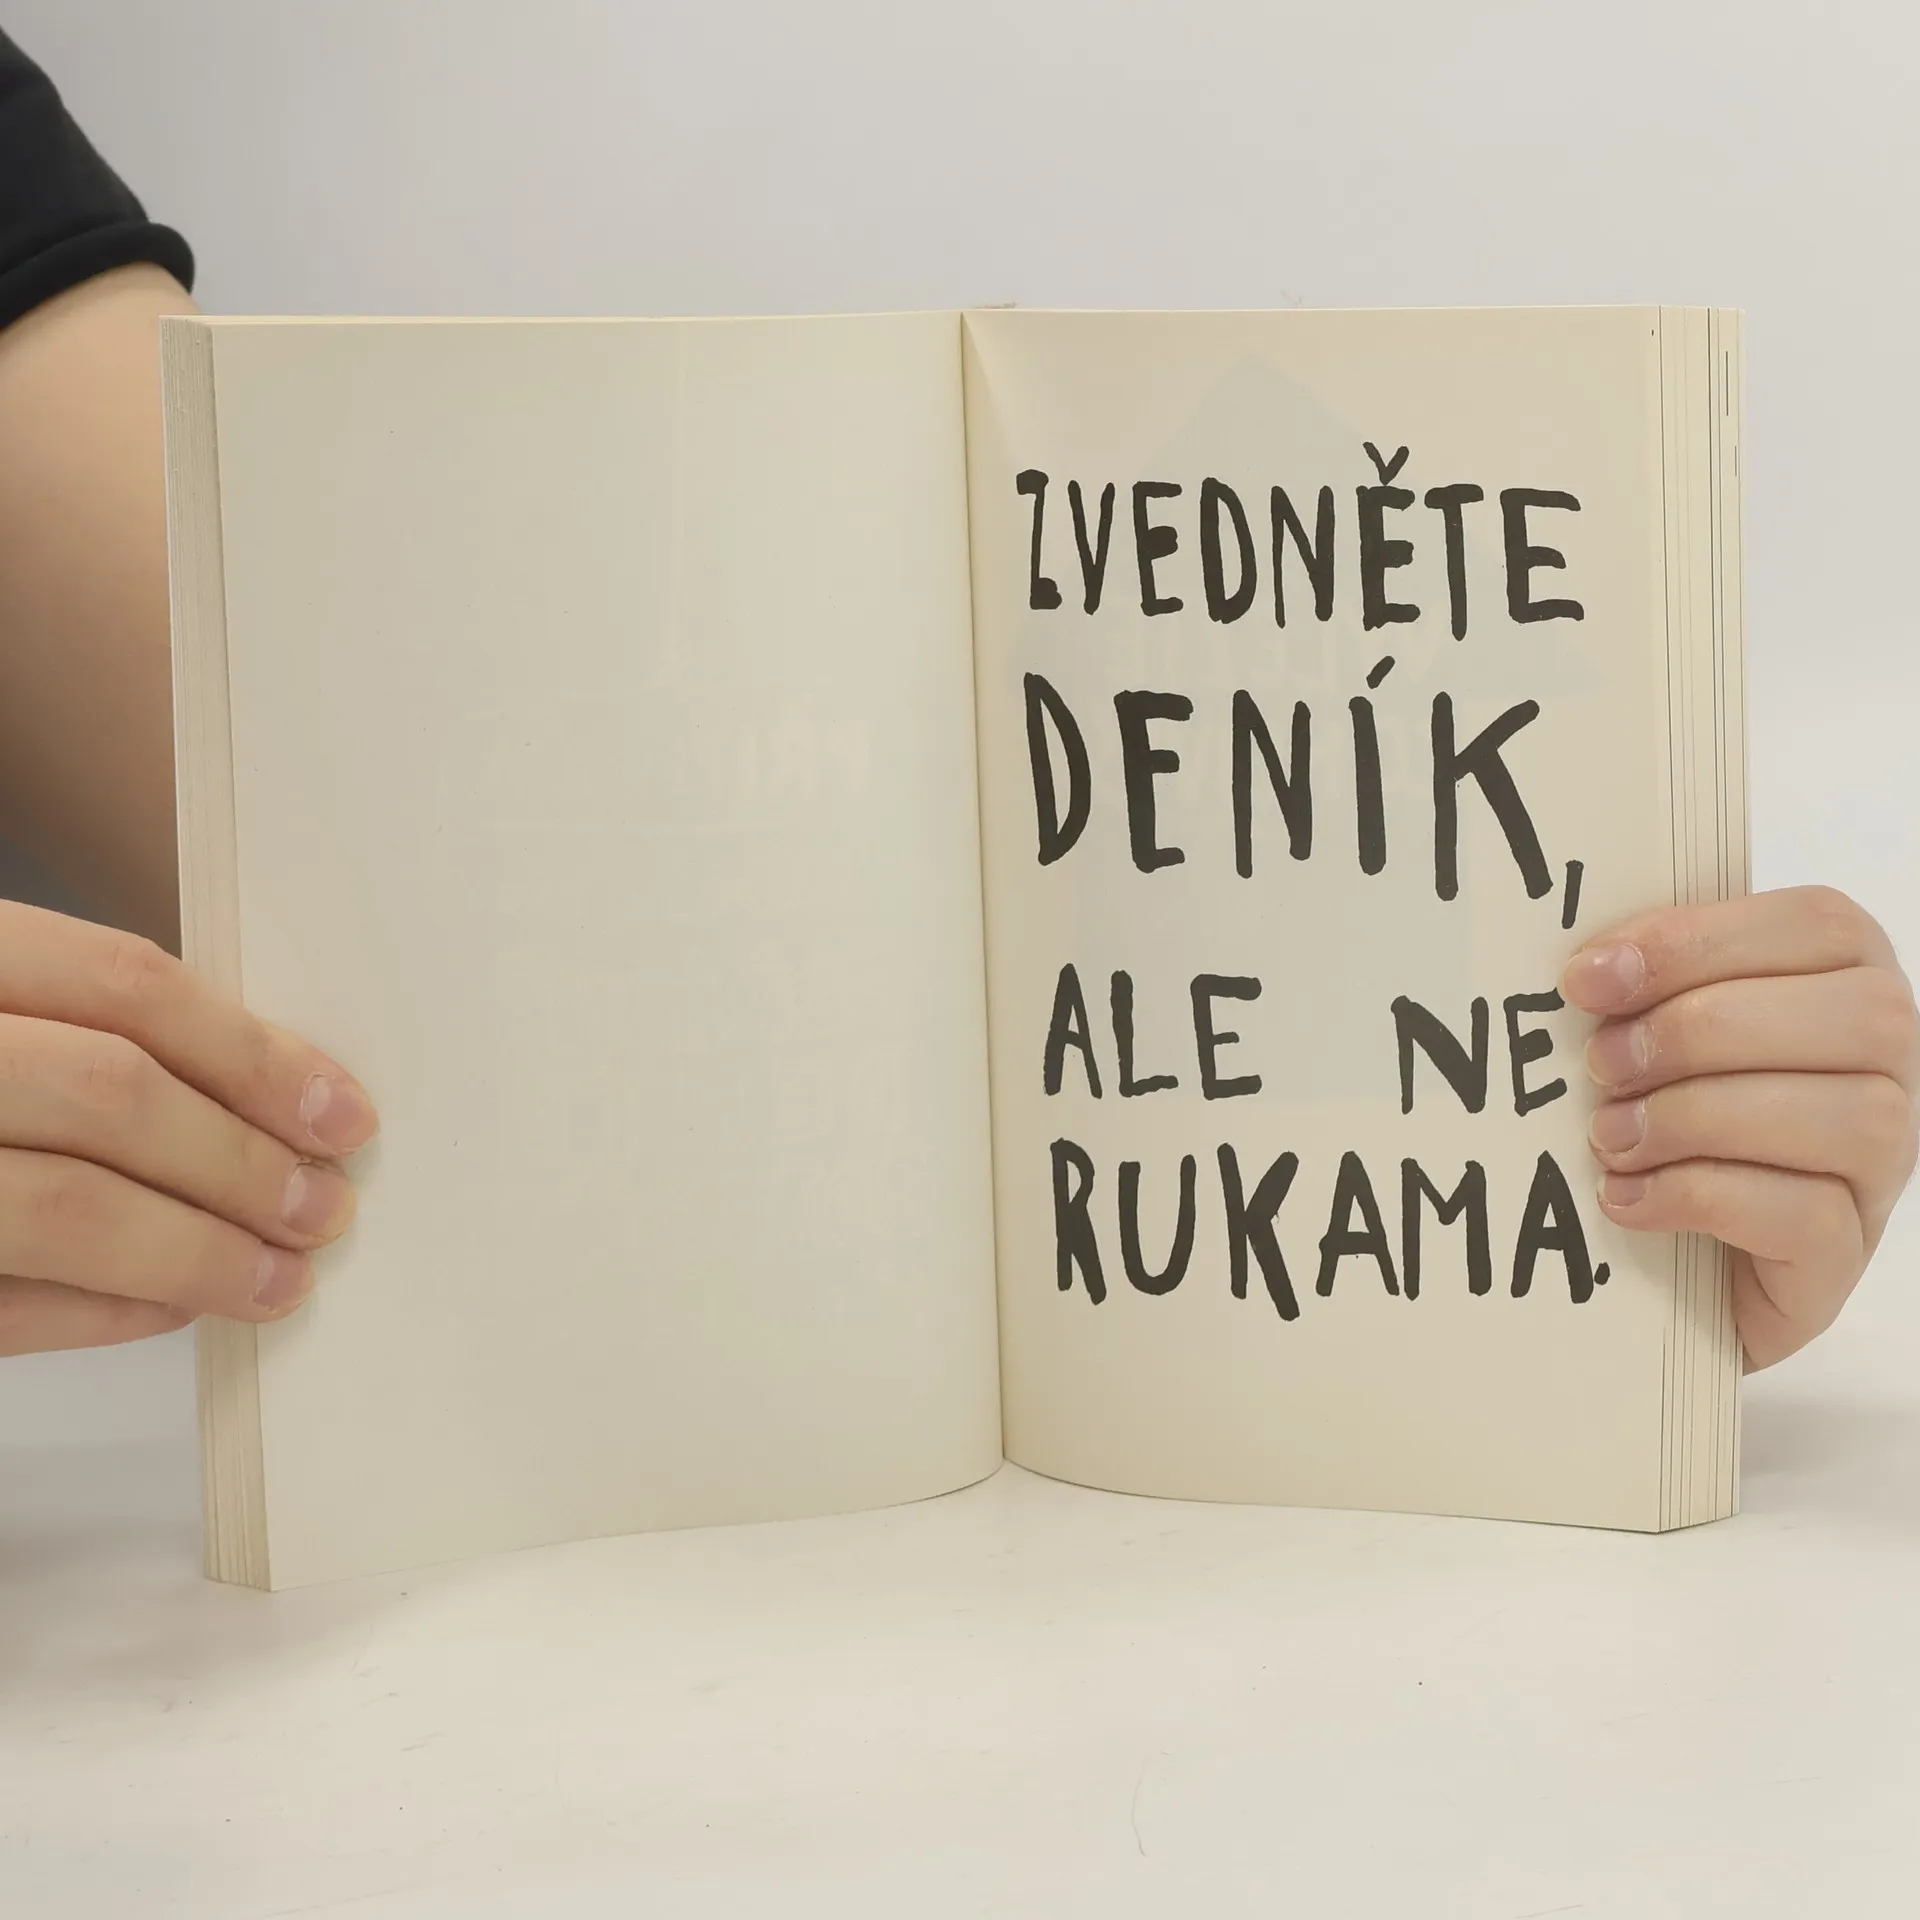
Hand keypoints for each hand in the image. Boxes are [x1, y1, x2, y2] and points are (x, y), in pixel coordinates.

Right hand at [0, 902, 375, 1355]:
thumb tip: (265, 1092)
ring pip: (65, 1209)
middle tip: (327, 1206)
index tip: (342, 1112)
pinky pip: (3, 1305)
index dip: (253, 1054)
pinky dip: (106, 1311)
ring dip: (199, 1252)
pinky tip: (173, 1309)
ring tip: (282, 1277)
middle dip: (241, 1162)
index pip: (127, 986)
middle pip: (111, 1096)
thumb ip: (78, 1022)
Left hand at [1561, 886, 1917, 1370]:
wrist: (1675, 1256)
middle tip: (1601, 1065)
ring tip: (1608, 1137)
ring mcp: (1884, 1160)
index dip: (1694, 943)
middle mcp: (1890, 1063)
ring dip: (1695, 1119)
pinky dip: (1698, 1197)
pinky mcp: (1848, 1247)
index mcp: (1848, 976)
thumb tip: (1590, 969)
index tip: (1587, 979)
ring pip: (1842, 1117)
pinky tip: (1627, 1196)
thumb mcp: (1658, 1026)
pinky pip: (1806, 1215)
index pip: (1815, 925)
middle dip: (1695, 1034)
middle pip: (1847, 1017)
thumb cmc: (1667, 1111)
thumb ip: (1647, 982)